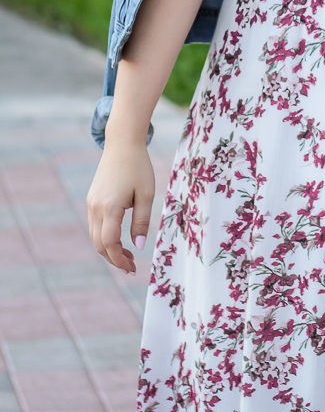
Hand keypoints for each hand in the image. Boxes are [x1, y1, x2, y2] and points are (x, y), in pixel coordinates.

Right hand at [86, 140, 154, 273]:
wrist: (122, 143)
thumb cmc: (139, 167)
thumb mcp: (147, 194)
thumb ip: (142, 221)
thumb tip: (138, 246)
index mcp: (110, 208)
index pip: (109, 244)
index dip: (119, 259)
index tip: (132, 268)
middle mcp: (96, 208)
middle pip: (99, 244)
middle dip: (114, 259)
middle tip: (131, 267)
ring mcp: (91, 203)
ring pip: (95, 236)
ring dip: (108, 249)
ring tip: (127, 255)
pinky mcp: (92, 199)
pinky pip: (95, 225)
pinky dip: (104, 237)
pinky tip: (119, 238)